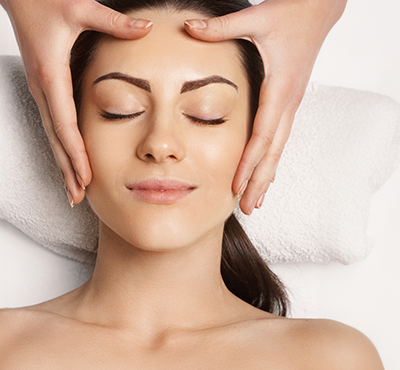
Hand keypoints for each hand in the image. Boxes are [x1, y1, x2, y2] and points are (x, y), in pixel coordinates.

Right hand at [0, 0, 151, 205]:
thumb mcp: (80, 7)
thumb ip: (112, 21)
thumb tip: (146, 29)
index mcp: (52, 76)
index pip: (65, 125)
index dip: (76, 153)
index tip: (86, 177)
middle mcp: (43, 89)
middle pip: (56, 140)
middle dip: (67, 170)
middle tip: (78, 198)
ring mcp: (41, 91)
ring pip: (52, 137)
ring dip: (62, 165)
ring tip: (72, 192)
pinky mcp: (44, 89)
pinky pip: (52, 126)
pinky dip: (61, 149)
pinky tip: (69, 163)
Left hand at [185, 0, 346, 214]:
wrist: (320, 8)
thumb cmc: (291, 12)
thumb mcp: (257, 17)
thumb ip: (222, 28)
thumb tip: (189, 28)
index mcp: (279, 89)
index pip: (262, 135)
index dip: (248, 163)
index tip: (236, 186)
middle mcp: (288, 103)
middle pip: (273, 153)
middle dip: (259, 182)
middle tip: (246, 208)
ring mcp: (291, 105)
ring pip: (278, 150)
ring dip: (266, 178)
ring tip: (254, 203)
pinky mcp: (289, 104)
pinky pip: (280, 140)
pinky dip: (271, 161)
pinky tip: (265, 177)